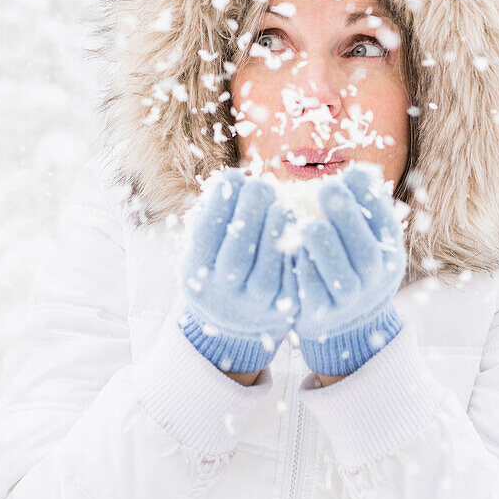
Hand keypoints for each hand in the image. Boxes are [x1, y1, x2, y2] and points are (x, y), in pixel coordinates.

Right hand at [179, 168, 299, 373]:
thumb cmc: (221, 266)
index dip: (220, 205)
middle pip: (236, 254)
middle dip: (249, 215)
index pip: (205, 236)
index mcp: (196, 273)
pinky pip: (291, 281)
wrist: (236, 322)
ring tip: (283, 205)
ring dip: (276, 233)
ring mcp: (252, 306)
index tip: (234, 176)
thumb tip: (232, 179)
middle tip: (262, 184)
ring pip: (266, 270)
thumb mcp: (207, 246)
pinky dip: (297, 254)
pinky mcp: (282, 311)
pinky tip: (302, 229)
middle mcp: (221, 295)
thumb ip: (214, 216)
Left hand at [292, 163, 406, 376]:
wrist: (344, 320)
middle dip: (347, 218)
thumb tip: (359, 171)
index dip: (370, 200)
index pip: (386, 225)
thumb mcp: (367, 238)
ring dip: (324, 248)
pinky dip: (302, 270)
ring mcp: (349, 301)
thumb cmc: (351, 263)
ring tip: (308, 223)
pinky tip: (288, 249)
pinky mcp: (321, 313)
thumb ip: (364, 209)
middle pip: (366, 251)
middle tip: (327, 188)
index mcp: (388, 253)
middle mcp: (375, 280)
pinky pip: (311, 292)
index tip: (350, 174)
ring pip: (340, 276)